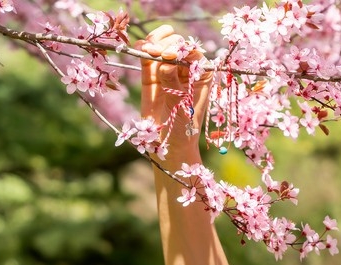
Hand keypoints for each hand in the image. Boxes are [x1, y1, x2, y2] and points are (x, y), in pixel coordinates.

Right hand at [136, 25, 212, 143]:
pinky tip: (140, 47)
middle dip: (165, 45)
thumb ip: (174, 86)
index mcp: (201, 75)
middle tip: (155, 53)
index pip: (192, 53)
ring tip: (147, 49)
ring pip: (161, 46)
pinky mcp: (151, 77)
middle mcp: (185, 70)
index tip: (169, 56)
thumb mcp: (181, 108)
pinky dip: (143, 48)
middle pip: (176, 46)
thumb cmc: (183, 129)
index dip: (181, 49)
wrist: (168, 145)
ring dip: (154, 43)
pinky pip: (147, 57)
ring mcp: (167, 72)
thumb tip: (166, 65)